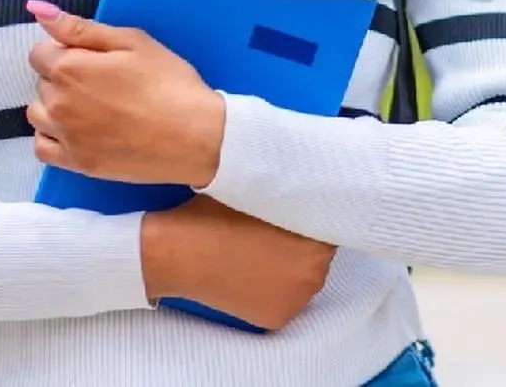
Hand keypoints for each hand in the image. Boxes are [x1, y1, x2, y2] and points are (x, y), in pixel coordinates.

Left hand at [24, 0, 225, 187]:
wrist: (196, 136)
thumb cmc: (168, 82)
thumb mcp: (131, 42)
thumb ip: (80, 28)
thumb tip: (38, 10)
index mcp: (69, 68)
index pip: (40, 53)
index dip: (65, 51)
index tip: (92, 59)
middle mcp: (58, 103)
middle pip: (41, 82)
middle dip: (63, 77)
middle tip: (102, 82)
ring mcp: (66, 137)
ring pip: (38, 114)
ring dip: (54, 106)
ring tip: (89, 107)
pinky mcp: (77, 163)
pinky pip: (43, 148)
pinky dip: (52, 138)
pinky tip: (76, 132)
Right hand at [141, 195, 335, 330]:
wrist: (177, 253)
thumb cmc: (214, 215)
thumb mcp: (257, 189)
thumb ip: (288, 193)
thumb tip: (305, 186)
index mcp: (316, 239)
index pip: (327, 223)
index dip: (309, 214)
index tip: (293, 209)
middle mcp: (315, 274)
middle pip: (317, 253)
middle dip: (300, 242)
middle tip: (271, 230)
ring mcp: (297, 300)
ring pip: (302, 277)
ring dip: (288, 267)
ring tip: (257, 252)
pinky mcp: (277, 319)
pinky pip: (284, 299)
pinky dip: (272, 289)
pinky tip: (250, 273)